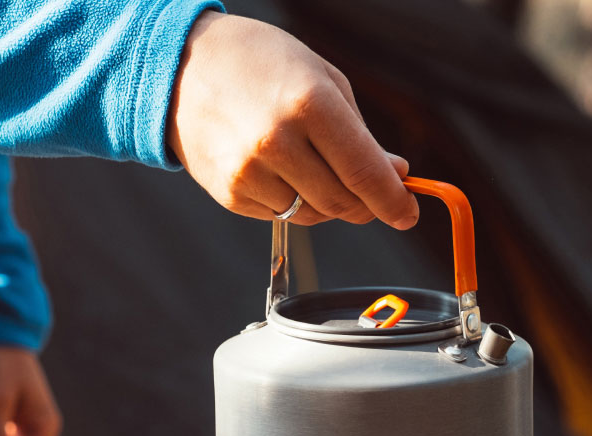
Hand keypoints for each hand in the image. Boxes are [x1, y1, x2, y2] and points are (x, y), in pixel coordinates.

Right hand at [167, 11, 417, 227]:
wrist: (183, 65)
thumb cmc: (262, 64)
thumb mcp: (323, 80)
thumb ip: (362, 135)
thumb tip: (394, 177)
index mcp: (309, 104)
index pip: (365, 172)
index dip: (393, 201)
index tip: (408, 215)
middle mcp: (276, 141)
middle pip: (343, 202)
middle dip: (366, 204)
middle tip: (372, 193)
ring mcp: (249, 172)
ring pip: (313, 214)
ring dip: (329, 202)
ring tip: (315, 165)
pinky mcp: (230, 193)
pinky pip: (280, 214)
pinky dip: (292, 200)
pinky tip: (280, 167)